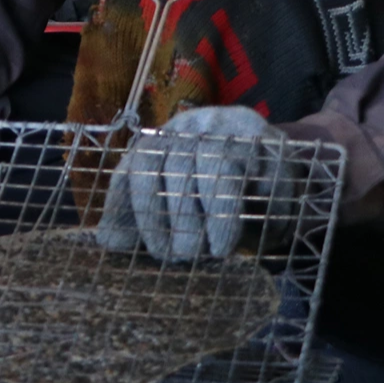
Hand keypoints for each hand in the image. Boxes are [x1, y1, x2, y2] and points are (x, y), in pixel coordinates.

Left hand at [96, 105, 298, 260]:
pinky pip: (268, 176)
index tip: (158, 251)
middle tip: (188, 256)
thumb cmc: (203, 191)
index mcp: (162, 138)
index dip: (147, 211)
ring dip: (220, 215)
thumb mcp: (164, 199)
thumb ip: (137, 217)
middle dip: (183, 219)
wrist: (264, 168)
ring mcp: (236, 130)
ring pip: (221, 169)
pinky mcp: (275, 143)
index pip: (142, 165)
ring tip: (219, 250)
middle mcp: (196, 126)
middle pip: (181, 168)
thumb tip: (108, 241)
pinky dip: (265, 208)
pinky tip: (264, 232)